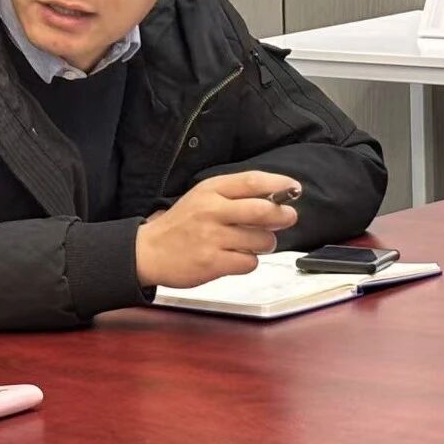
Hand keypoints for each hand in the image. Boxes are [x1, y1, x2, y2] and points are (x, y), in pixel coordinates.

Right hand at [135, 171, 299, 287]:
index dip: (278, 184)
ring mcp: (212, 237)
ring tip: (252, 243)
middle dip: (283, 215)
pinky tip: (235, 257)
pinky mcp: (212, 262)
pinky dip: (248, 262)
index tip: (293, 188)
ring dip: (264, 243)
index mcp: (210, 190)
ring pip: (260, 240)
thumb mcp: (203, 197)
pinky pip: (249, 262)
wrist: (149, 251)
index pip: (252, 181)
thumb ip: (235, 195)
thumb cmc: (181, 224)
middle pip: (262, 210)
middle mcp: (211, 211)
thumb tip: (276, 198)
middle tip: (287, 218)